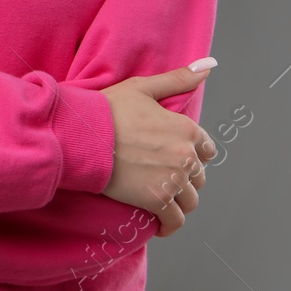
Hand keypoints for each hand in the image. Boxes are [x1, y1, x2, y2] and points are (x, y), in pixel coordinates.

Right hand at [99, 63, 217, 237]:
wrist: (81, 134)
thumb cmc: (107, 109)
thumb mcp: (143, 87)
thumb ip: (179, 79)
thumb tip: (209, 65)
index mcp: (187, 129)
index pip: (207, 150)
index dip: (192, 154)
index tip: (173, 157)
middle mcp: (186, 156)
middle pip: (199, 178)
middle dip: (185, 179)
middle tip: (161, 178)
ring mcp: (173, 180)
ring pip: (190, 201)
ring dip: (178, 202)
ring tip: (161, 200)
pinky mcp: (157, 200)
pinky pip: (175, 221)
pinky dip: (169, 225)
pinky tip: (159, 224)